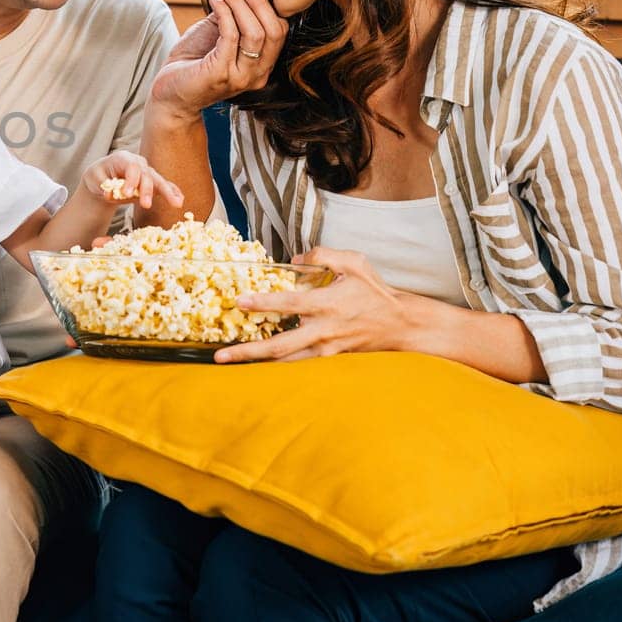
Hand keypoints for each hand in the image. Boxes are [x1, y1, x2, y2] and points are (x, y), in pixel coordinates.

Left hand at [84, 150, 184, 210]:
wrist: (102, 177)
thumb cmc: (98, 176)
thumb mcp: (94, 179)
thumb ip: (102, 186)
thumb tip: (110, 194)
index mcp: (123, 158)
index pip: (132, 167)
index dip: (131, 180)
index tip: (126, 194)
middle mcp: (138, 163)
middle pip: (146, 174)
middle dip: (147, 190)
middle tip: (145, 205)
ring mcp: (147, 172)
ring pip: (158, 180)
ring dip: (167, 192)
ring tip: (177, 203)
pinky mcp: (152, 183)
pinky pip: (163, 186)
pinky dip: (172, 192)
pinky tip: (180, 199)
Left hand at [147, 0, 288, 120]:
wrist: (169, 93)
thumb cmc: (192, 63)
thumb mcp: (217, 33)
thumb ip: (233, 14)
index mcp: (262, 65)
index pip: (279, 30)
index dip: (267, 3)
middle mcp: (257, 74)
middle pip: (274, 31)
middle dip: (257, 1)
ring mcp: (241, 77)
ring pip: (255, 33)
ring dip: (239, 5)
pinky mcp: (221, 74)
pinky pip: (230, 36)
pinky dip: (223, 12)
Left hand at [213, 246, 425, 363]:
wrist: (401, 324)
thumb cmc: (376, 292)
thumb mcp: (355, 263)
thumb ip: (324, 255)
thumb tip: (296, 259)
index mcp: (328, 304)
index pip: (289, 304)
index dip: (264, 303)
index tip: (240, 302)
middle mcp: (323, 330)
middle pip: (280, 346)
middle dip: (248, 352)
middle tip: (220, 356)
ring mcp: (326, 349)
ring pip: (286, 361)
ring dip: (257, 364)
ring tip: (229, 364)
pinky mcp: (329, 359)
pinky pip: (299, 364)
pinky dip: (276, 365)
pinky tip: (255, 365)